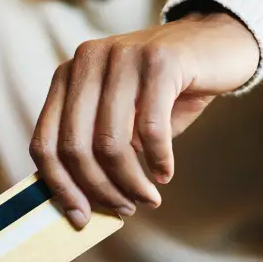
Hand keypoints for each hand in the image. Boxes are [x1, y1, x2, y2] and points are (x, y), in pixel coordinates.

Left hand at [30, 11, 258, 226]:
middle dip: (98, 189)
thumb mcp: (124, 118)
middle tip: (124, 209)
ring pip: (110, 142)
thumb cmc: (166, 91)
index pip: (45, 141)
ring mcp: (121, 56)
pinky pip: (150, 128)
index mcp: (68, 75)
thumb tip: (79, 206)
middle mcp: (86, 60)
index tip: (81, 217)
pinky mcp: (159, 60)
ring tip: (148, 197)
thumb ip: (96, 148)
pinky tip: (165, 173)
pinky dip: (158, 161)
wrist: (218, 44)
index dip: (59, 186)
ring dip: (130, 182)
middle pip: (74, 146)